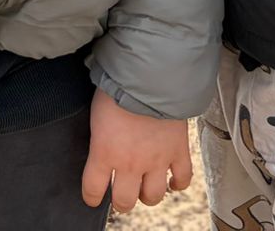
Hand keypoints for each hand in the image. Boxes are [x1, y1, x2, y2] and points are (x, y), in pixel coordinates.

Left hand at [81, 90, 191, 212]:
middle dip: (122, 201)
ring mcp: (156, 159)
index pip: (93, 189)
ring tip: (146, 186)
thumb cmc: (118, 85)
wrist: (150, 73)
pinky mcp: (178, 151)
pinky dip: (178, 184)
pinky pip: (182, 178)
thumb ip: (100, 136)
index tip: (93, 197)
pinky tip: (172, 180)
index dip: (91, 196)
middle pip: (125, 201)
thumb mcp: (97, 113)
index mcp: (105, 152)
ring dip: (148, 195)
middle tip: (122, 193)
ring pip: (153, 196)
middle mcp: (130, 162)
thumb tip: (101, 143)